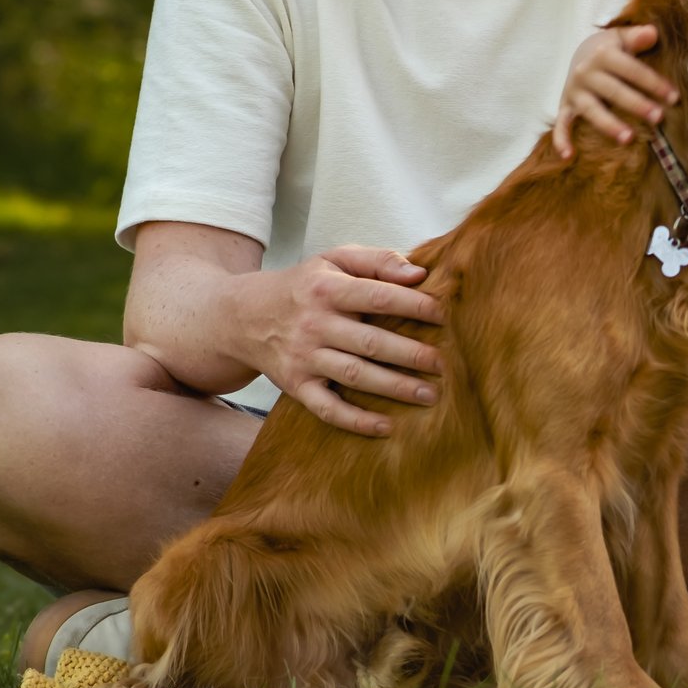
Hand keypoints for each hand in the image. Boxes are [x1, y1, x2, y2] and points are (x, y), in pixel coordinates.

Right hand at [235, 245, 444, 436]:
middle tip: (444, 365)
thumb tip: (419, 273)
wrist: (242, 316)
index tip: (444, 316)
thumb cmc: (304, 286)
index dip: (414, 306)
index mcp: (328, 289)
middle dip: (411, 355)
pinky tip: (386, 426)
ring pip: (354, 375)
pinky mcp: (296, 385)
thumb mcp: (334, 260)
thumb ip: (378, 261)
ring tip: (430, 395)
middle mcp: (315, 324)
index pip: (378, 297)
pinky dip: (355, 420)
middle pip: (370, 342)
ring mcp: (304, 357)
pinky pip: (326, 408)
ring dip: (394, 387)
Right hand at [552, 25, 680, 159]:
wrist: (581, 53)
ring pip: (591, 110)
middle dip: (636, 104)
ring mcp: (575, 91)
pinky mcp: (565, 106)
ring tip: (628, 139)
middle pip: (614, 91)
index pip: (632, 70)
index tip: (674, 98)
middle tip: (658, 118)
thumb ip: (637, 36)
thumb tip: (653, 32)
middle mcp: (586, 72)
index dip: (653, 83)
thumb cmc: (612, 49)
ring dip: (609, 125)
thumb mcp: (623, 38)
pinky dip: (561, 139)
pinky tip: (569, 156)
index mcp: (604, 54)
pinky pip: (561, 124)